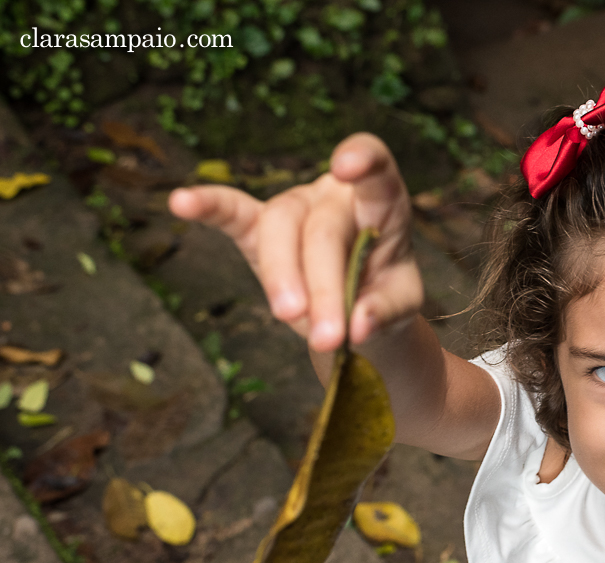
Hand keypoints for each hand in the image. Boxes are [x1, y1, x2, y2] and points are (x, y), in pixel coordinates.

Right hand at [168, 134, 422, 352]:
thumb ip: (386, 311)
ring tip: (290, 317)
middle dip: (325, 288)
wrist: (356, 307)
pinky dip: (207, 206)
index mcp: (380, 204)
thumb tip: (358, 326)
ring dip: (283, 277)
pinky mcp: (257, 226)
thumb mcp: (401, 304)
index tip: (349, 167)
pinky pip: (231, 211)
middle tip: (329, 337)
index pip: (377, 171)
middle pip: (322, 231)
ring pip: (280, 228)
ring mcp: (294, 206)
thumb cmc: (383, 292)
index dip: (364, 162)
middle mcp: (333, 196)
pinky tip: (181, 202)